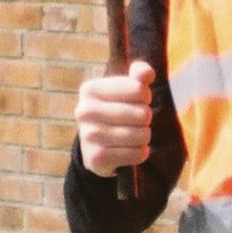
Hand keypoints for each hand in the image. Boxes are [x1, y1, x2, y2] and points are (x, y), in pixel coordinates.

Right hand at [75, 60, 154, 177]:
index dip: (145, 96)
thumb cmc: (115, 110)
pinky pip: (137, 154)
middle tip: (136, 121)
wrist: (95, 146)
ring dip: (144, 136)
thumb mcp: (124, 90)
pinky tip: (132, 149)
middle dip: (145, 119)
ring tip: (134, 135)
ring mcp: (89, 136)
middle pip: (142, 114)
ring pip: (142, 135)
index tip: (137, 101)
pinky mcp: (97, 158)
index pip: (139, 89)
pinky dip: (141, 152)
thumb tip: (146, 73)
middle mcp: (85, 111)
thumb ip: (139, 76)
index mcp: (90, 89)